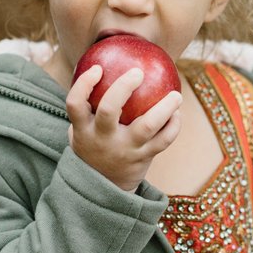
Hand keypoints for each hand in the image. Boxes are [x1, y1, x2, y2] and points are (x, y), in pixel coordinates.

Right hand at [66, 65, 181, 191]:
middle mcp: (102, 139)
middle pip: (108, 110)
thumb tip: (102, 63)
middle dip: (123, 88)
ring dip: (164, 108)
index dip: (84, 84)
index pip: (75, 104)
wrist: (104, 189)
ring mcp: (123, 150)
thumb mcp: (82, 130)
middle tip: (138, 72)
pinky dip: (173, 126)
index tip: (98, 68)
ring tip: (175, 95)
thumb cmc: (94, 147)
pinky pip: (163, 141)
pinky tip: (177, 114)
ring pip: (146, 126)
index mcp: (82, 130)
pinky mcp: (142, 159)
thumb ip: (88, 105)